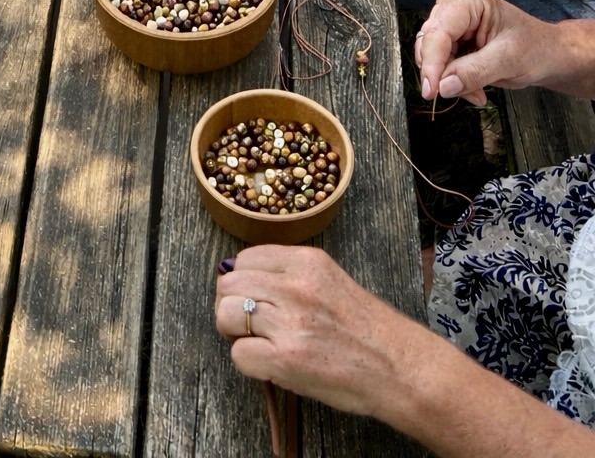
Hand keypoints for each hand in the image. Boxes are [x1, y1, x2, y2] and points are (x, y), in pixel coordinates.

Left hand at [216, 247, 420, 418]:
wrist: (399, 367)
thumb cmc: (367, 329)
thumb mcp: (330, 281)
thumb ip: (291, 276)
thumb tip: (247, 281)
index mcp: (307, 261)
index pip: (245, 258)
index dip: (241, 281)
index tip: (251, 298)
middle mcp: (295, 285)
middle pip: (229, 283)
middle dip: (229, 305)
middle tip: (248, 325)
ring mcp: (289, 321)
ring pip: (225, 314)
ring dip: (234, 333)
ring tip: (258, 343)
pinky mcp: (286, 358)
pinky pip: (239, 354)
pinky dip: (248, 362)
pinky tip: (271, 365)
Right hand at [416, 0, 556, 105]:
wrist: (546, 54)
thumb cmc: (535, 48)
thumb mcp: (508, 60)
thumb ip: (475, 72)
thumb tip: (443, 87)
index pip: (439, 31)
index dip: (432, 62)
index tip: (431, 92)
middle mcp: (454, 4)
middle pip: (430, 42)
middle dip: (444, 73)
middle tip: (468, 94)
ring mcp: (451, 20)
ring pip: (430, 55)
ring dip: (449, 80)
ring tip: (478, 92)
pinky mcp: (451, 38)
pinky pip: (439, 63)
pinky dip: (453, 81)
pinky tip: (475, 89)